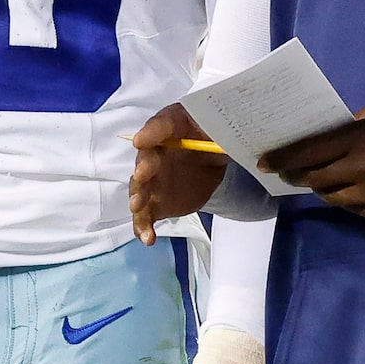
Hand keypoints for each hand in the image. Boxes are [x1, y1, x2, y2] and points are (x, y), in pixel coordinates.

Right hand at [129, 103, 227, 242]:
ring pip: (140, 189)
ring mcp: (152, 180)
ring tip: (137, 206)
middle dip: (143, 168)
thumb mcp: (218, 128)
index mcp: (170, 127)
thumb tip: (227, 139)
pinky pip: (145, 215)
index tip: (141, 141)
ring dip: (138, 197)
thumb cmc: (209, 138)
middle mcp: (154, 153)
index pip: (159, 126)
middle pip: (145, 160)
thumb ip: (219, 132)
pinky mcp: (156, 202)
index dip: (151, 133)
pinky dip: (144, 227)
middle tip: (142, 175)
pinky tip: (148, 237)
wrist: (211, 162)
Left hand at [260, 103, 364, 226]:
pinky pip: (356, 211)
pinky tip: (352, 191)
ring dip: (324, 189)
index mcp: (361, 139)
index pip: (309, 151)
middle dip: (298, 176)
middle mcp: (364, 170)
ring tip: (321, 181)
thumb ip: (353, 124)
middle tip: (287, 174)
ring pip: (333, 198)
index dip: (282, 158)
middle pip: (315, 178)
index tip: (264, 162)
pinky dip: (350, 200)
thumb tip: (325, 135)